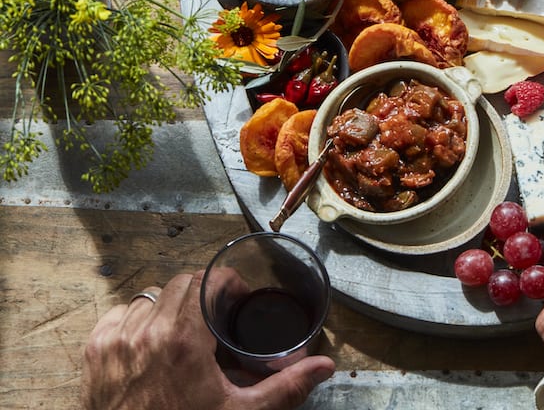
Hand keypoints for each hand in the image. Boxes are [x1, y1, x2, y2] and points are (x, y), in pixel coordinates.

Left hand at [80, 272, 334, 409]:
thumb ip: (284, 388)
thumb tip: (324, 366)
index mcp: (183, 339)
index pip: (207, 280)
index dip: (227, 282)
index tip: (238, 298)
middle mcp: (147, 331)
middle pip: (180, 284)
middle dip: (203, 294)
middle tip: (217, 318)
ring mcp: (117, 340)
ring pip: (150, 298)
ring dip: (171, 308)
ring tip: (185, 334)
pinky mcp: (95, 354)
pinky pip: (119, 315)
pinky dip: (137, 321)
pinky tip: (151, 343)